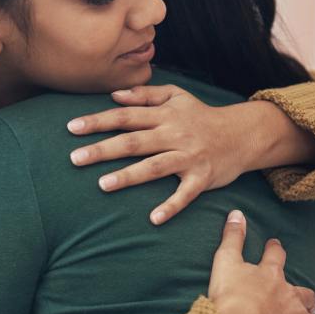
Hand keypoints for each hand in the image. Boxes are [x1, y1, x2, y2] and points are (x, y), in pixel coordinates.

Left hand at [66, 85, 314, 225]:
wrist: (243, 134)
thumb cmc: (202, 116)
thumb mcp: (177, 96)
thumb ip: (145, 95)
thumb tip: (114, 95)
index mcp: (165, 115)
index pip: (125, 116)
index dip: (98, 121)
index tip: (71, 127)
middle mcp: (175, 134)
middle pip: (134, 141)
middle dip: (103, 149)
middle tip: (74, 158)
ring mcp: (189, 156)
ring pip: (155, 166)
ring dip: (129, 176)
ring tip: (102, 185)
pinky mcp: (202, 177)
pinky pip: (185, 194)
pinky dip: (171, 206)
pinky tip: (154, 219)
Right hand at [207, 210, 314, 313]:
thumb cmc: (229, 296)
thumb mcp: (225, 262)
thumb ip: (232, 237)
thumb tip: (237, 212)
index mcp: (271, 274)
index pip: (276, 256)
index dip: (275, 249)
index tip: (275, 245)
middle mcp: (288, 294)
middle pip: (303, 292)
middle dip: (303, 295)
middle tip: (303, 298)